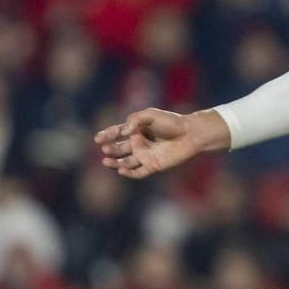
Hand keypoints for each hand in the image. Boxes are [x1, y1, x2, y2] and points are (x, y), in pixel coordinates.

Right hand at [94, 108, 225, 179]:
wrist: (190, 134)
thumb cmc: (172, 122)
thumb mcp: (151, 115)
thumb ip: (135, 120)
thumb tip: (123, 132)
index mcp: (135, 130)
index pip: (116, 133)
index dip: (106, 135)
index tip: (98, 138)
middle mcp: (138, 143)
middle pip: (119, 148)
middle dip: (111, 148)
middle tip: (105, 148)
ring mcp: (145, 155)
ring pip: (125, 162)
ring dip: (115, 162)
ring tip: (107, 161)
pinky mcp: (153, 165)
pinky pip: (138, 172)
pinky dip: (129, 173)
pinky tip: (121, 170)